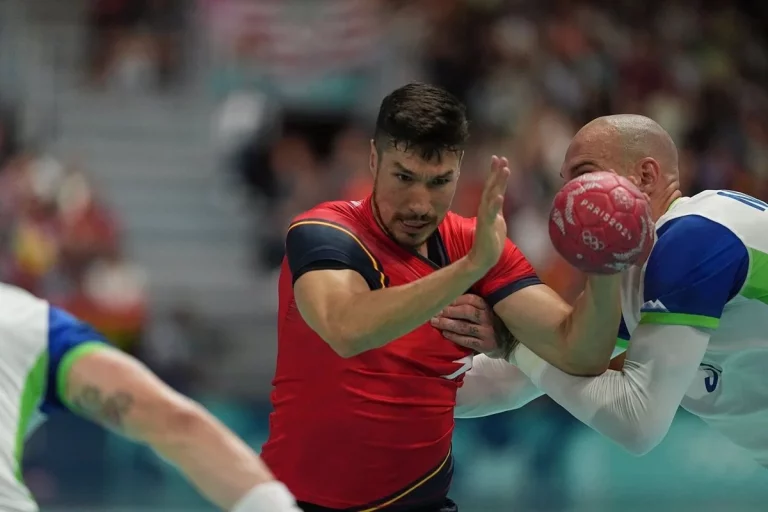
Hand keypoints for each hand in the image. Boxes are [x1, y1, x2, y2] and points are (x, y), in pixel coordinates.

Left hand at [430, 294, 516, 358]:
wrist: (506, 343)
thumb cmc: (489, 323)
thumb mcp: (483, 311)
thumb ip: (470, 305)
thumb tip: (446, 297)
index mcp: (487, 306)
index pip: (471, 299)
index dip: (455, 299)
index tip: (442, 301)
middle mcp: (488, 318)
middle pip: (466, 311)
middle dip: (448, 311)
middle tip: (435, 312)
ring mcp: (487, 332)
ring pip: (464, 327)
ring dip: (447, 324)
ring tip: (435, 322)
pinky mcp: (485, 345)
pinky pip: (466, 340)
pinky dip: (453, 337)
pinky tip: (444, 333)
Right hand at [468, 156, 509, 272]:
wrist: (482, 258)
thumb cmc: (490, 240)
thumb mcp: (497, 219)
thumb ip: (497, 207)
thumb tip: (499, 196)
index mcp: (489, 207)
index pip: (493, 186)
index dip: (496, 172)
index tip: (499, 158)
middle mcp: (485, 209)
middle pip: (491, 187)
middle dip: (496, 172)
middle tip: (500, 158)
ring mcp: (485, 217)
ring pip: (491, 196)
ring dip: (498, 183)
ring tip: (504, 170)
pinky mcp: (486, 226)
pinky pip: (491, 214)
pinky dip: (494, 204)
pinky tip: (499, 196)